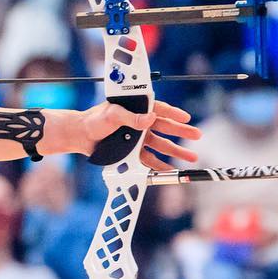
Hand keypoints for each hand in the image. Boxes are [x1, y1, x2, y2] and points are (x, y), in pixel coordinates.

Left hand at [64, 99, 201, 170]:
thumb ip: (130, 117)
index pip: (159, 109)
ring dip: (176, 151)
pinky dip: (160, 165)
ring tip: (191, 157)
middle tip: (197, 135)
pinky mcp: (132, 151)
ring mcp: (138, 138)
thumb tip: (150, 118)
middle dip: (182, 132)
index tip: (186, 117)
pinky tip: (170, 169)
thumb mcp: (112, 115)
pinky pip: (149, 159)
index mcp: (136, 109)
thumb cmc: (94, 120)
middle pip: (165, 128)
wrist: (81, 136)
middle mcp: (140, 123)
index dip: (174, 113)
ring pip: (161, 145)